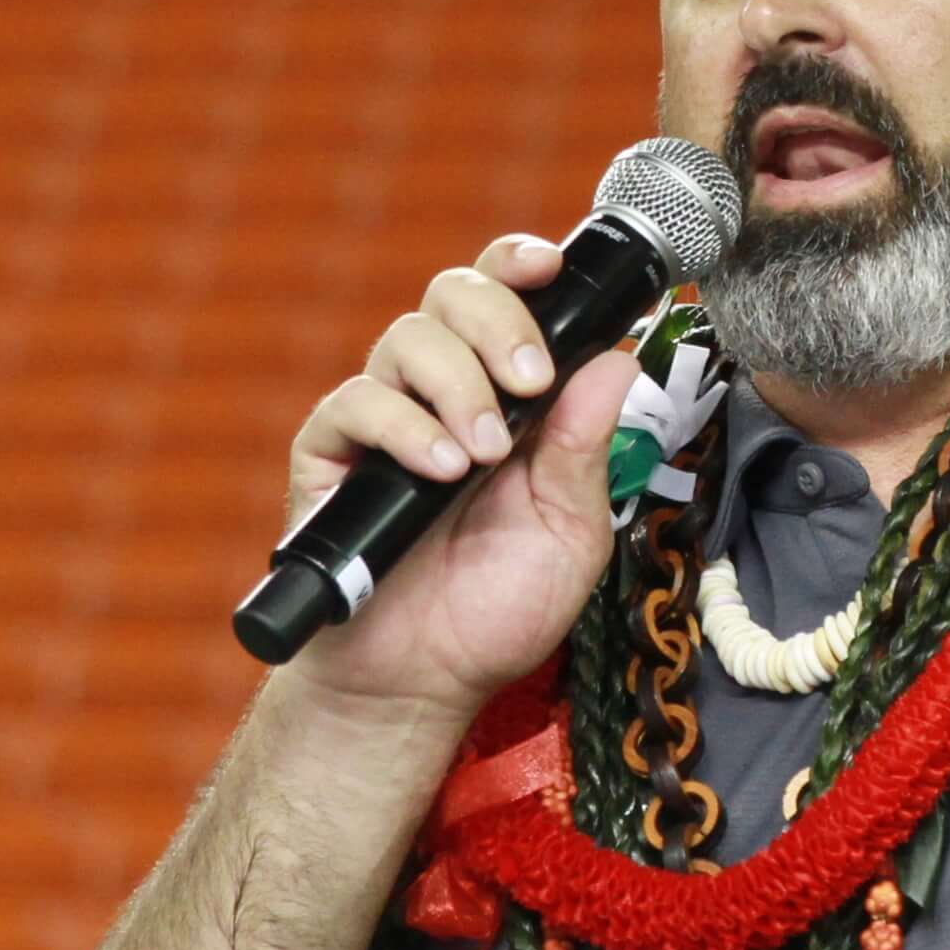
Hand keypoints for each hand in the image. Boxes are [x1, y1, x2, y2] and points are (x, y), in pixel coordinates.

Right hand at [278, 233, 634, 721]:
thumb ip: (586, 447)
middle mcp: (443, 392)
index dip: (522, 266)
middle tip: (530, 382)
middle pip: (454, 294)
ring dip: (459, 385)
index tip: (550, 268)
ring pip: (408, 337)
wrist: (421, 683)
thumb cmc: (496, 608)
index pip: (508, 298)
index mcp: (508, 397)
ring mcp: (386, 419)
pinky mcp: (331, 455)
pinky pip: (356, 402)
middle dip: (499, 322)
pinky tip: (440, 470)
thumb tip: (617, 359)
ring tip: (484, 454)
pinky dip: (405, 427)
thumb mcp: (570, 531)